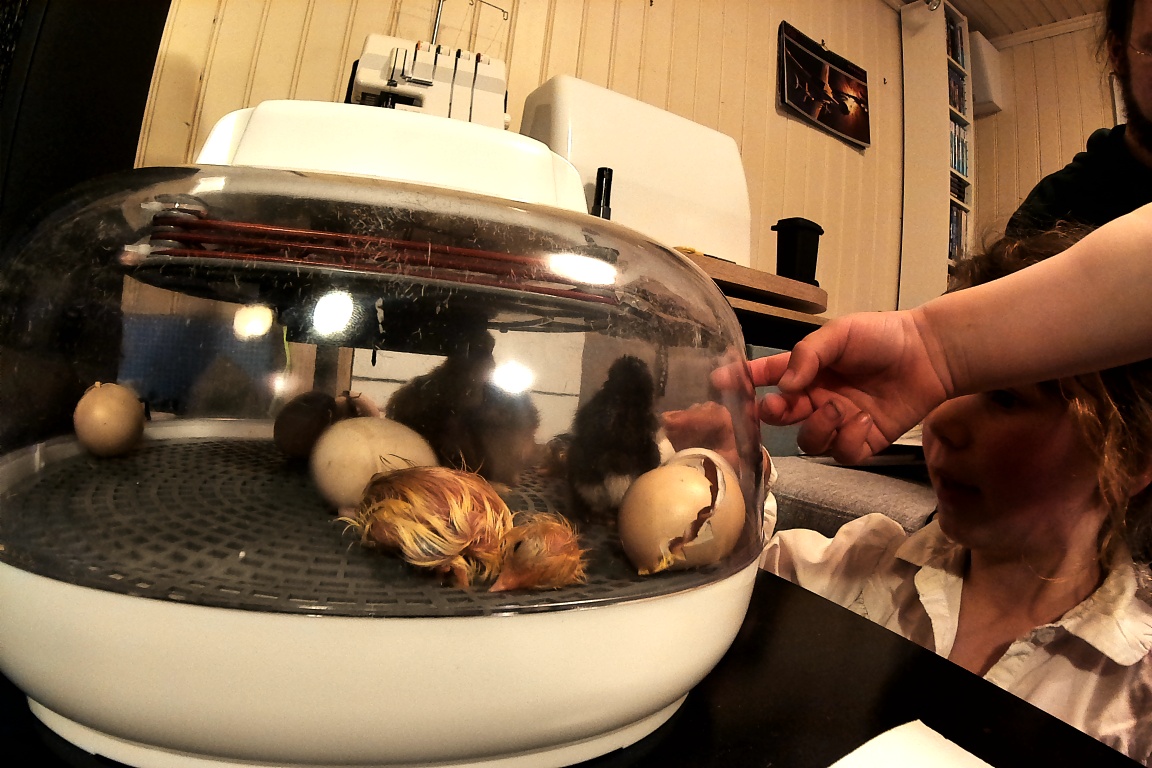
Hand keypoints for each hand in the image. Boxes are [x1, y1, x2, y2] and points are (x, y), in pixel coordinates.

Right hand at [724, 310, 952, 462]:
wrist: (930, 355)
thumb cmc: (883, 337)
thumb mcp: (840, 333)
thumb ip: (807, 356)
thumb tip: (782, 386)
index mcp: (806, 371)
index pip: (766, 377)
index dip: (741, 380)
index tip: (719, 382)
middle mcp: (815, 399)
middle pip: (779, 417)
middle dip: (774, 414)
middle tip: (785, 406)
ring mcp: (838, 422)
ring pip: (808, 442)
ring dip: (819, 427)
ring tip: (840, 409)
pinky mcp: (862, 442)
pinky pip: (842, 453)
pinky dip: (850, 439)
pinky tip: (866, 419)